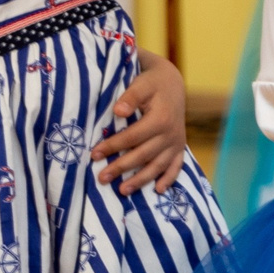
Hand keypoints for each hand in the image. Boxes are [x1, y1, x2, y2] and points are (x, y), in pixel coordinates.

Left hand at [94, 48, 189, 193]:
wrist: (172, 82)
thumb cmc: (151, 82)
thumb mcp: (141, 83)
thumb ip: (130, 97)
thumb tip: (118, 111)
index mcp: (161, 119)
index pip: (132, 137)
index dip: (112, 147)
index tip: (93, 154)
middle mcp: (171, 133)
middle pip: (143, 155)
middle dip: (121, 168)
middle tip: (101, 178)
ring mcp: (176, 142)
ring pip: (158, 165)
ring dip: (141, 180)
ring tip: (122, 191)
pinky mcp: (180, 146)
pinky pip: (176, 166)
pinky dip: (169, 179)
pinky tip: (158, 191)